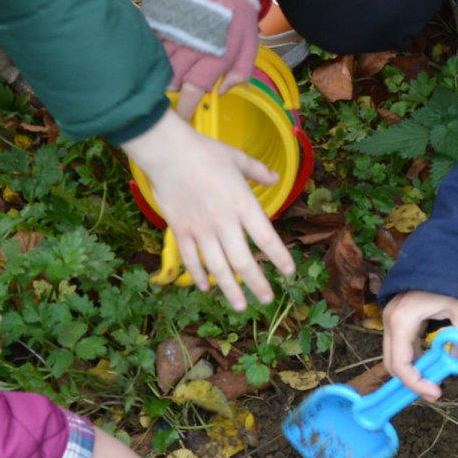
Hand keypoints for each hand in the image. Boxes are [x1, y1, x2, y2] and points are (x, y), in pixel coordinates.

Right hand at [121, 111, 294, 310]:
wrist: (167, 152)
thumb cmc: (204, 152)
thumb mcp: (237, 157)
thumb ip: (258, 171)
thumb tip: (276, 178)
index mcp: (242, 204)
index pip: (266, 237)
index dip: (280, 257)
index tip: (290, 271)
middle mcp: (224, 222)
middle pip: (243, 262)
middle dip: (257, 284)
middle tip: (267, 299)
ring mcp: (201, 230)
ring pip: (218, 268)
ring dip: (230, 290)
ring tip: (241, 306)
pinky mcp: (181, 231)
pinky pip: (192, 260)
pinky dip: (199, 276)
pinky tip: (206, 287)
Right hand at [144, 0, 259, 117]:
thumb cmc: (238, 13)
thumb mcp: (250, 42)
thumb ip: (241, 70)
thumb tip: (222, 92)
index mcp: (215, 55)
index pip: (193, 90)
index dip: (185, 108)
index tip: (181, 118)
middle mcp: (192, 46)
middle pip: (172, 80)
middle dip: (173, 89)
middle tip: (175, 90)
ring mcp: (174, 30)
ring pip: (159, 62)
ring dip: (161, 72)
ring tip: (163, 74)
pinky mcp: (161, 17)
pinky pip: (150, 41)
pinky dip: (151, 50)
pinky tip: (153, 54)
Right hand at [380, 290, 457, 401]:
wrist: (447, 256)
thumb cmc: (455, 282)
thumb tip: (457, 364)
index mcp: (402, 320)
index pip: (400, 363)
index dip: (415, 383)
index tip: (436, 392)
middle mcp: (390, 320)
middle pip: (393, 362)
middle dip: (412, 381)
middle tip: (435, 392)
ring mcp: (391, 318)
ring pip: (396, 355)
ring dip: (413, 370)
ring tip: (435, 380)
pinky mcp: (398, 318)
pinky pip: (401, 345)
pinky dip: (413, 357)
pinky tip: (431, 362)